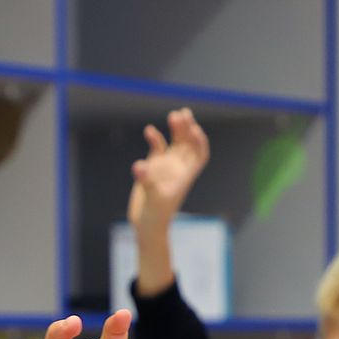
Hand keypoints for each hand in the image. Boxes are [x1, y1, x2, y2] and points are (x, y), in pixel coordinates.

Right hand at [128, 107, 209, 232]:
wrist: (146, 225)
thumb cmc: (155, 215)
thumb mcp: (152, 199)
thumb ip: (146, 181)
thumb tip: (139, 166)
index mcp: (186, 176)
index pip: (200, 155)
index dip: (200, 142)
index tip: (194, 130)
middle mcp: (178, 169)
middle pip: (188, 144)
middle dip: (187, 129)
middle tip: (182, 114)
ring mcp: (167, 166)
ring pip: (176, 143)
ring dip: (177, 129)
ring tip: (175, 115)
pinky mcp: (153, 167)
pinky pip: (157, 148)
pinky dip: (155, 138)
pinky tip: (149, 131)